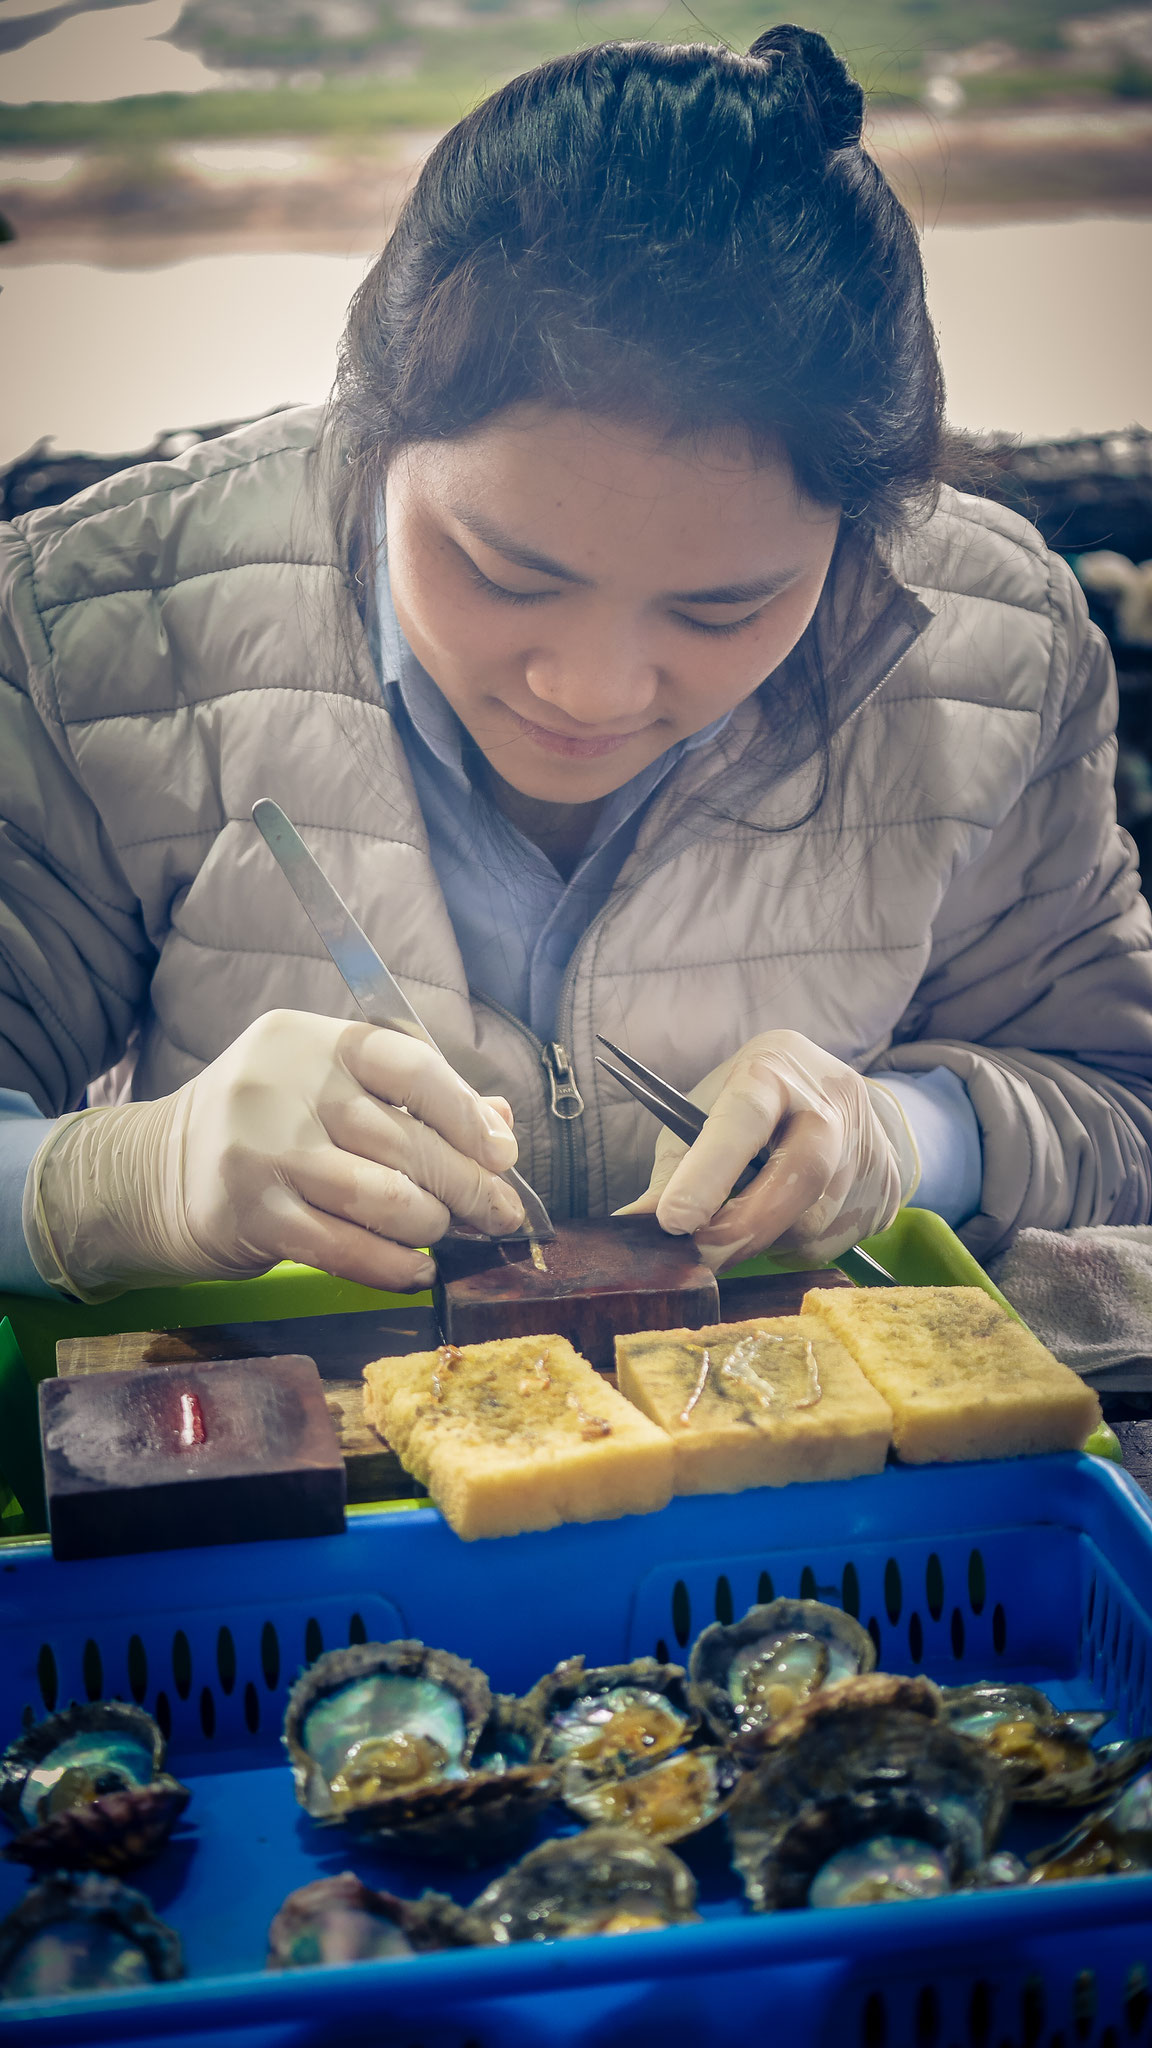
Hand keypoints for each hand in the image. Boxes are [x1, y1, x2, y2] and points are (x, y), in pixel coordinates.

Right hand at [23, 1010, 523, 1301]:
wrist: (156, 1173)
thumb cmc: (270, 1128)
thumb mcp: (330, 1091)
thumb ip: (414, 1100)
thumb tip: (501, 1126)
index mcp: (312, 1040)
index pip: (407, 1062)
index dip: (465, 1111)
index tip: (502, 1153)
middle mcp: (283, 1086)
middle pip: (403, 1137)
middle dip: (466, 1183)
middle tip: (501, 1212)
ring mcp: (262, 1151)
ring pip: (382, 1196)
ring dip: (429, 1224)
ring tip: (439, 1233)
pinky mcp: (251, 1215)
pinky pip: (346, 1249)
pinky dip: (394, 1267)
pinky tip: (416, 1271)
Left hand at [618, 1029, 918, 1266]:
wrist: (833, 1097)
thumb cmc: (749, 1108)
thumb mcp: (703, 1116)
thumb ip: (674, 1169)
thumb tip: (630, 1227)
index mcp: (773, 1069)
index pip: (743, 1118)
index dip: (709, 1172)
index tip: (673, 1221)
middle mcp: (831, 1100)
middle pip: (798, 1173)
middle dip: (743, 1226)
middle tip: (700, 1257)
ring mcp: (868, 1144)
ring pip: (813, 1219)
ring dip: (765, 1240)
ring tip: (742, 1225)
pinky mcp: (885, 1187)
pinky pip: (834, 1239)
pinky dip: (796, 1244)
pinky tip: (784, 1222)